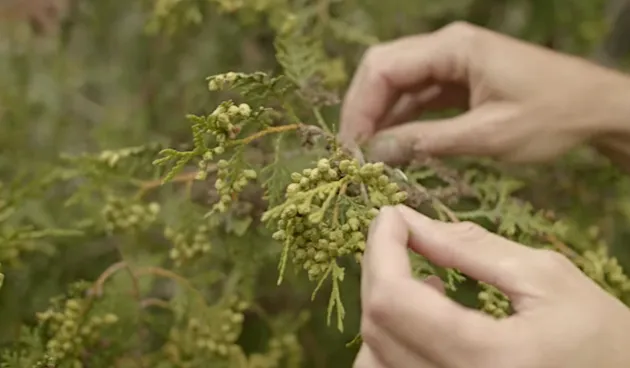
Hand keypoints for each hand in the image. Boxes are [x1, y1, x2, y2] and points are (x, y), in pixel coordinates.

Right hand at [339, 22, 629, 165]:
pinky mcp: (458, 80)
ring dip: (380, 118)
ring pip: (397, 85)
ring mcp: (451, 62)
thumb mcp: (486, 134)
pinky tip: (391, 145)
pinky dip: (402, 120)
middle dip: (363, 111)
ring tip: (368, 155)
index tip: (351, 147)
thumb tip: (376, 152)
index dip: (359, 107)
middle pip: (383, 71)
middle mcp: (446, 47)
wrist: (596, 109)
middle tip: (354, 153)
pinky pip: (418, 97)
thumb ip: (426, 141)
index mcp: (453, 47)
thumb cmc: (551, 116)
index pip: (383, 67)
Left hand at [355, 205, 629, 367]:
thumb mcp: (544, 277)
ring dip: (383, 306)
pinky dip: (390, 340)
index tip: (391, 215)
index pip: (394, 299)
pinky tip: (425, 319)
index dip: (381, 248)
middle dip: (379, 268)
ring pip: (372, 356)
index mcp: (487, 358)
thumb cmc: (598, 335)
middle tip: (402, 236)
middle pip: (376, 325)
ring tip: (425, 283)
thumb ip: (469, 248)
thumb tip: (407, 221)